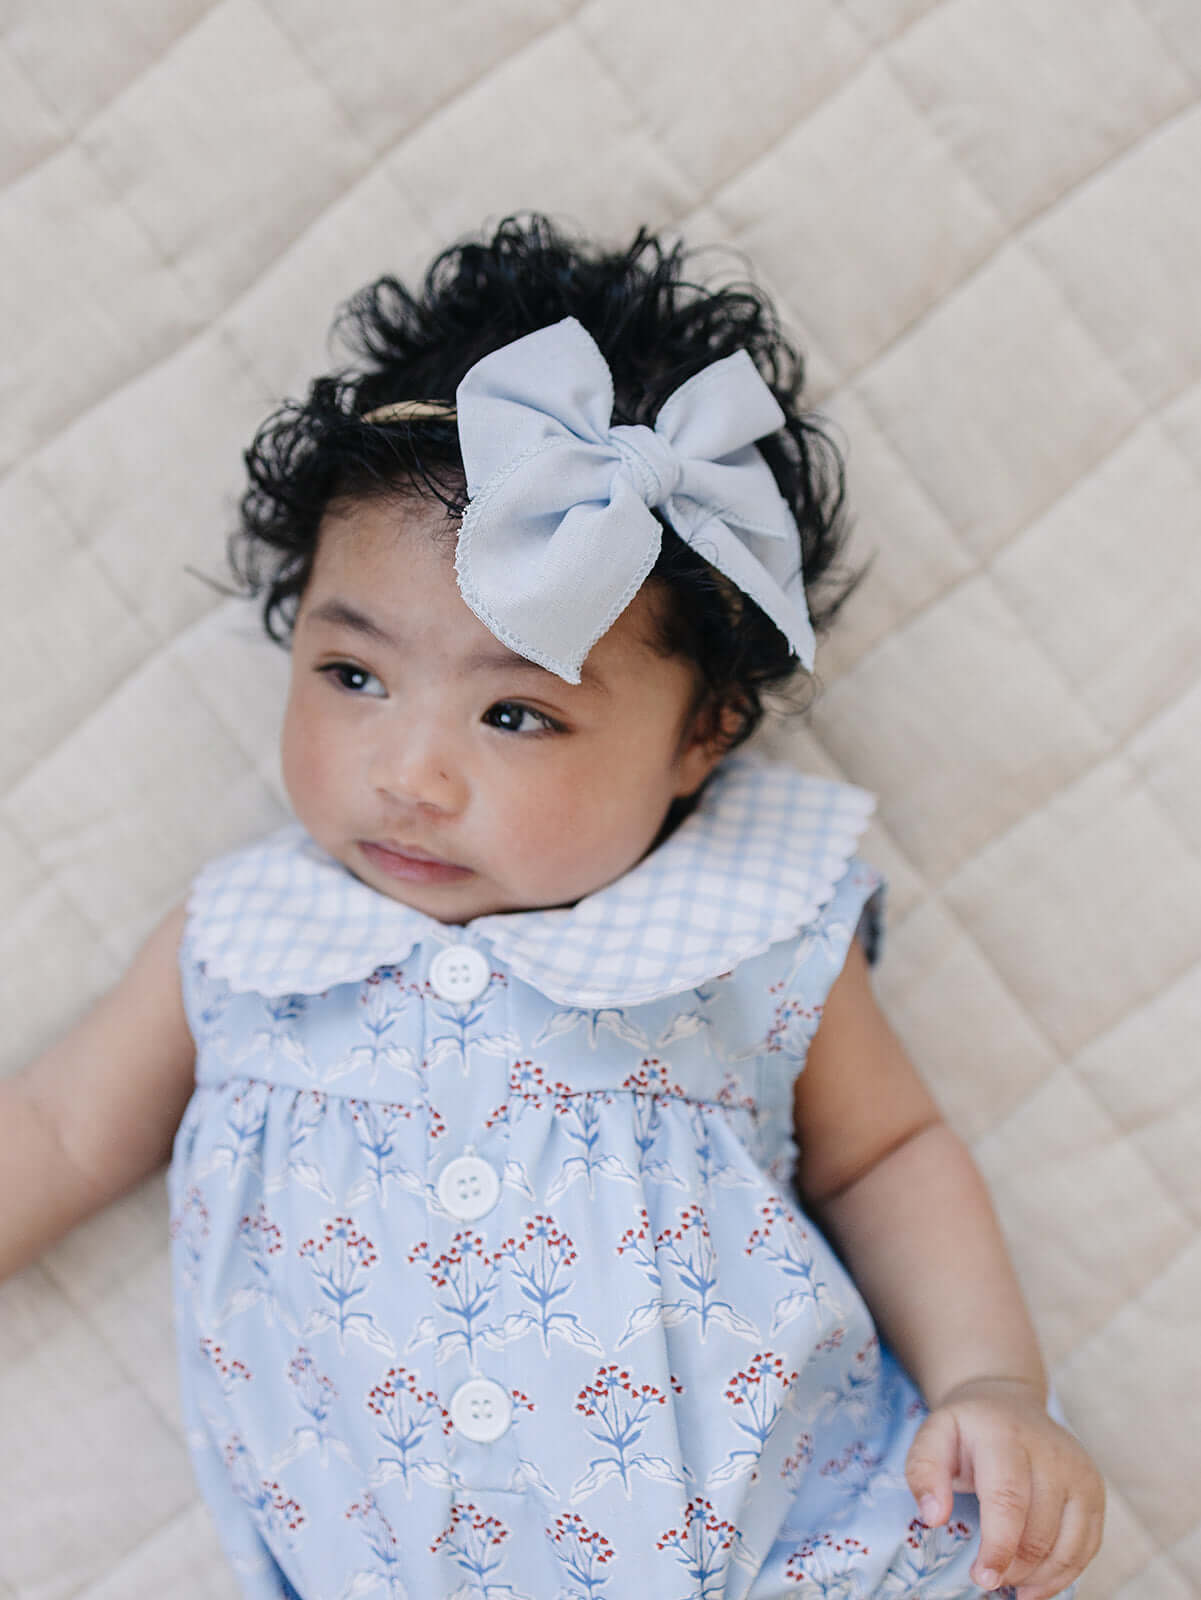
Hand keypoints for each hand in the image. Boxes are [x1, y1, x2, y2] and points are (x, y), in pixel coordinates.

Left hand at [905, 1376, 1104, 1599]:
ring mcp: (1079, 1470)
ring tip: (1011, 1584)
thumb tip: (934, 1518)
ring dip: (1040, 1577)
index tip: (982, 1577)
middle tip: (988, 1580)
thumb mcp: (933, 1437)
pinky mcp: (1094, 1489)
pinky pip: (1088, 1545)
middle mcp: (1051, 1451)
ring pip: (1069, 1544)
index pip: (1009, 1500)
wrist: (1007, 1403)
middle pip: (1040, 1529)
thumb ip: (923, 1472)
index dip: (998, 1546)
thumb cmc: (967, 1431)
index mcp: (1005, 1436)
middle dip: (1014, 1567)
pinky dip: (1064, 1574)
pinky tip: (1037, 1583)